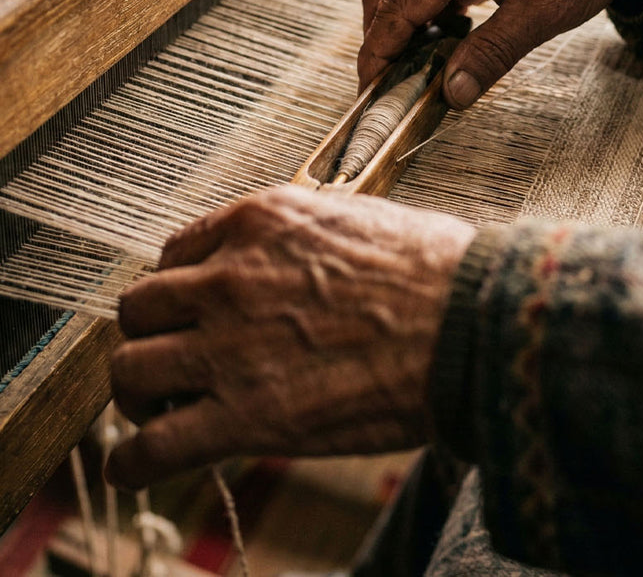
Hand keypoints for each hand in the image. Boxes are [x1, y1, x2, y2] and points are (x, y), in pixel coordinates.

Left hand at [105, 186, 474, 488]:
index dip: (178, 288)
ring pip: (130, 369)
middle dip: (150, 335)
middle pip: (139, 307)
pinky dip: (133, 462)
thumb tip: (298, 258)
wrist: (470, 322)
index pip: (176, 251)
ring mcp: (230, 346)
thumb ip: (305, 235)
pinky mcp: (245, 415)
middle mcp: (230, 276)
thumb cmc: (435, 269)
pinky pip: (153, 446)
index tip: (190, 312)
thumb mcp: (358, 218)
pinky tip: (139, 466)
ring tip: (159, 411)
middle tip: (171, 360)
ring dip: (137, 393)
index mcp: (260, 222)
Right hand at [358, 0, 642, 106]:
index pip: (397, 3)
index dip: (378, 51)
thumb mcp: (545, 12)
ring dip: (400, 32)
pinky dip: (423, 19)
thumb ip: (493, 52)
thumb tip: (452, 93)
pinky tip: (444, 46)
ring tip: (414, 74)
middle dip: (379, 43)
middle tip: (386, 90)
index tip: (371, 92)